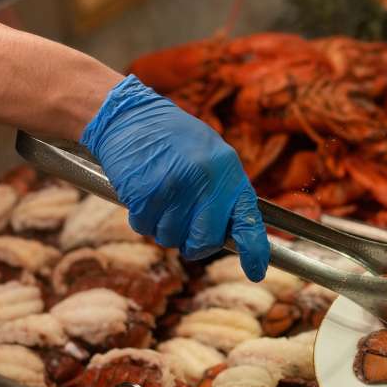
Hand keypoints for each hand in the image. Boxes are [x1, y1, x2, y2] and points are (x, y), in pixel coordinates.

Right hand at [83, 75, 269, 279]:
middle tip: (183, 229)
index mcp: (228, 170)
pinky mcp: (146, 193)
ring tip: (159, 197)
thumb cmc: (172, 138)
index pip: (247, 220)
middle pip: (204, 241)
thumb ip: (223, 190)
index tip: (256, 271)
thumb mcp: (210, 155)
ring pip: (170, 238)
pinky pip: (144, 226)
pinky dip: (141, 218)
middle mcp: (206, 181)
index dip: (254, 250)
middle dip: (193, 243)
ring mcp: (175, 188)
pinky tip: (142, 193)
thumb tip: (231, 232)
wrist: (130, 115)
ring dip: (162, 227)